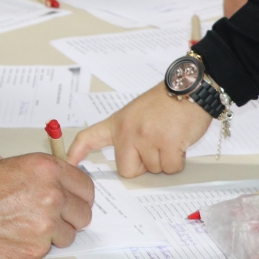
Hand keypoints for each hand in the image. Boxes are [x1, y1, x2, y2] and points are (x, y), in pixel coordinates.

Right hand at [0, 154, 94, 258]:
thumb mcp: (14, 166)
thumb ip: (44, 176)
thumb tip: (63, 186)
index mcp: (47, 170)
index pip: (86, 186)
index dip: (79, 195)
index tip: (75, 200)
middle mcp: (52, 195)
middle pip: (84, 213)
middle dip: (71, 216)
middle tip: (53, 216)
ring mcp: (46, 224)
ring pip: (69, 235)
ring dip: (55, 234)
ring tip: (30, 226)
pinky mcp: (37, 249)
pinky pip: (49, 250)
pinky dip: (37, 246)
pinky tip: (18, 236)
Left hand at [66, 83, 212, 176]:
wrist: (189, 88)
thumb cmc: (166, 102)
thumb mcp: (138, 113)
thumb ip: (129, 135)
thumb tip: (132, 163)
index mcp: (117, 123)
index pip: (89, 138)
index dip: (76, 153)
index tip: (69, 163)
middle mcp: (128, 131)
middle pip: (126, 170)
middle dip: (143, 167)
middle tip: (155, 147)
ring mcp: (146, 138)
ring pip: (154, 170)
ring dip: (164, 160)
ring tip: (170, 137)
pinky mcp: (167, 144)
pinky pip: (171, 169)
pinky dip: (178, 161)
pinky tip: (179, 142)